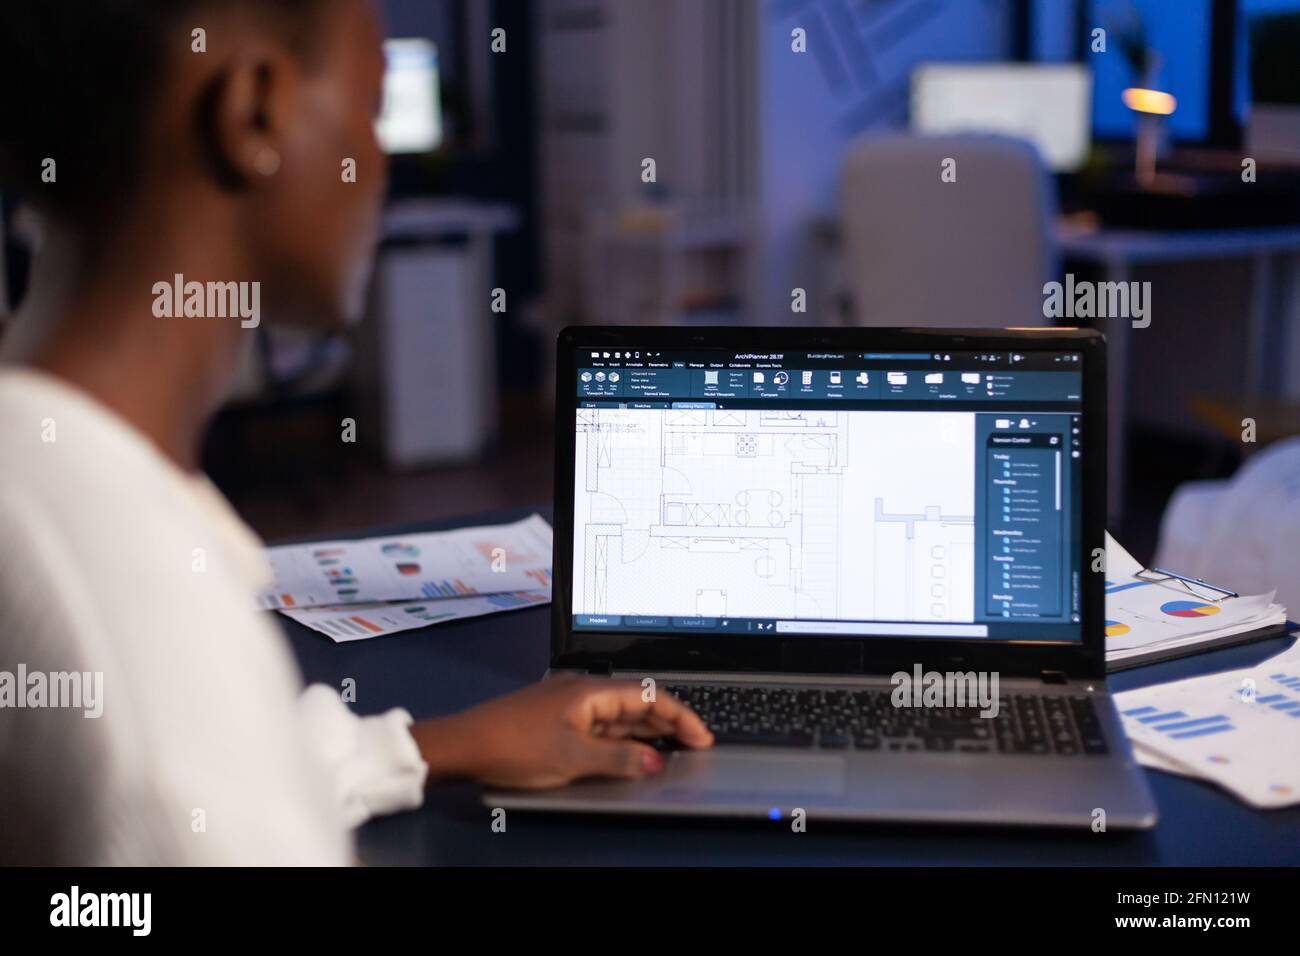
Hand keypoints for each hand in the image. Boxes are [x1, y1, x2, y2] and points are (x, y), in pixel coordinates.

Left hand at [412, 674, 713, 788]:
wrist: (464, 744)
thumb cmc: (513, 745)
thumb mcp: (573, 758)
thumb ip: (619, 759)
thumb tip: (654, 760)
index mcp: (589, 690)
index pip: (648, 694)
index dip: (679, 714)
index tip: (700, 735)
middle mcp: (582, 690)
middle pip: (636, 701)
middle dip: (668, 720)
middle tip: (695, 743)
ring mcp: (569, 704)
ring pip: (619, 715)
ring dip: (646, 730)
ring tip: (673, 748)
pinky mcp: (557, 718)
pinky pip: (600, 725)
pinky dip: (622, 738)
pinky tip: (632, 751)